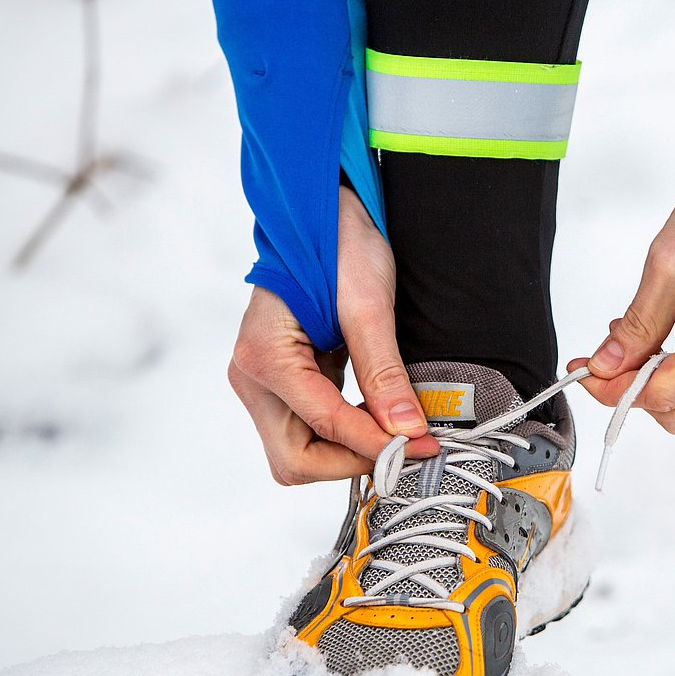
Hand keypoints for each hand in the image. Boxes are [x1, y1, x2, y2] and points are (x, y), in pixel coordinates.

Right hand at [227, 186, 438, 484]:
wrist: (322, 214)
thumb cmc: (338, 246)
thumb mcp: (368, 306)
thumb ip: (384, 372)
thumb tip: (407, 428)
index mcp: (264, 357)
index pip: (323, 425)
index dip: (375, 444)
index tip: (421, 447)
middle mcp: (252, 378)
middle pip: (296, 459)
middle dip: (352, 461)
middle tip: (408, 449)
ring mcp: (263, 384)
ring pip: (300, 453)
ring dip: (348, 453)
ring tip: (399, 433)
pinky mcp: (283, 384)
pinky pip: (309, 431)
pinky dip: (345, 435)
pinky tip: (379, 417)